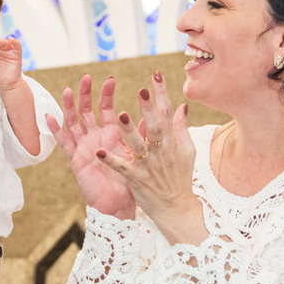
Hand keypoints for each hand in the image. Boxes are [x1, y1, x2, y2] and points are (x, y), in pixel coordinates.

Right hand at [46, 74, 135, 218]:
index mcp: (110, 134)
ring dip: (69, 107)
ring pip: (73, 123)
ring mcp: (83, 148)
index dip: (106, 94)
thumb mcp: (138, 152)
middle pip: (86, 111)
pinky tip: (49, 117)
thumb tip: (154, 113)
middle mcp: (95, 138)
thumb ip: (143, 132)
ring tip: (66, 90)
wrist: (121, 205)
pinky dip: (56, 130)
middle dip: (86, 94)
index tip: (110, 78)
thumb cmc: (130, 180)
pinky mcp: (76, 161)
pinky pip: (64, 144)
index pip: (106, 108)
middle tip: (87, 77)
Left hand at [97, 71, 205, 244]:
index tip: (155, 74)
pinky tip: (97, 151)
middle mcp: (161, 152)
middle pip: (156, 127)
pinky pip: (122, 168)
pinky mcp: (137, 180)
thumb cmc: (180, 178)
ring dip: (129, 131)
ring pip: (138, 146)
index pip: (167, 114)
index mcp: (172, 142)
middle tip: (141, 90)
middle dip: (149, 108)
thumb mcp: (187, 151)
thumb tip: (182, 105)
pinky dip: (110, 160)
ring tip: (118, 114)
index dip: (162, 94)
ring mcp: (149, 166)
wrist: (176, 209)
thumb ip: (181, 127)